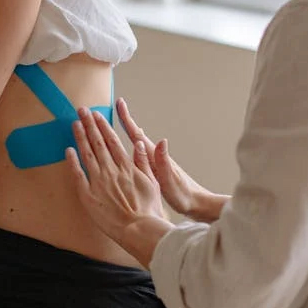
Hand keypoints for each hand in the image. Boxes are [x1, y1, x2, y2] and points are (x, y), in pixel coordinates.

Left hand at [67, 107, 170, 265]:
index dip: (103, 126)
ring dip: (80, 137)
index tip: (97, 114)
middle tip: (82, 110)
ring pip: (87, 154)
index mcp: (127, 167)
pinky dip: (72, 161)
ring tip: (74, 123)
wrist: (139, 229)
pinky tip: (68, 150)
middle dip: (89, 125)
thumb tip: (139, 144)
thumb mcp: (152, 182)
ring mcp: (98, 182)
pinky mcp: (88, 195)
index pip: (112, 141)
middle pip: (98, 143)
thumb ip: (144, 162)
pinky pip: (78, 174)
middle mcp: (111, 170)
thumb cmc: (148, 210)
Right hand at [115, 98, 212, 218]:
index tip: (119, 103)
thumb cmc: (184, 195)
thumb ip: (164, 161)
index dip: (127, 119)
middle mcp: (153, 156)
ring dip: (125, 131)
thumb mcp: (170, 180)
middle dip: (122, 120)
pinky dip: (130, 145)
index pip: (136, 134)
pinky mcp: (155, 169)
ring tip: (114, 122)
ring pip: (135, 142)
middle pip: (134, 134)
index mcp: (153, 157)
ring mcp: (154, 162)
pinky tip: (129, 146)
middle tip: (112, 108)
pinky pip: (137, 152)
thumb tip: (162, 141)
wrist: (196, 203)